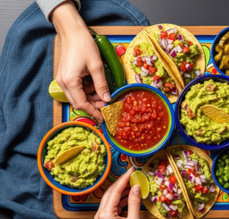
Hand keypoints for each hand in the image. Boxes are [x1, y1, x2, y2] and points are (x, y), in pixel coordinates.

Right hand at [51, 1, 109, 121]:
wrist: (72, 32)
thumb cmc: (83, 45)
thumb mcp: (97, 66)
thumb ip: (102, 85)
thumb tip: (107, 99)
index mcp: (70, 82)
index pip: (82, 104)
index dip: (94, 112)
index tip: (104, 118)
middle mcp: (63, 83)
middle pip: (78, 102)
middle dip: (93, 106)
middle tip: (107, 105)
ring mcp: (63, 80)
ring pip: (78, 96)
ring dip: (91, 98)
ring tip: (103, 93)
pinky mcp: (66, 76)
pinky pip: (76, 89)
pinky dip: (87, 90)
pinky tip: (96, 86)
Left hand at [94, 168, 141, 218]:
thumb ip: (134, 202)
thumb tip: (136, 187)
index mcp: (105, 215)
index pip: (115, 191)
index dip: (124, 179)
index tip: (131, 170)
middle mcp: (99, 215)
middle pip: (110, 192)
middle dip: (122, 182)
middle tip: (133, 175)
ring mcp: (100, 217)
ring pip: (110, 197)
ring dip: (121, 190)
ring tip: (133, 184)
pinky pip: (111, 204)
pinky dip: (120, 198)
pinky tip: (129, 196)